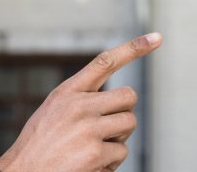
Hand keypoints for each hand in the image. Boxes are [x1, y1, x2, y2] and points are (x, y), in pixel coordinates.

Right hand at [0, 32, 162, 171]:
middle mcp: (78, 105)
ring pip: (128, 124)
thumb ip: (82, 100)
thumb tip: (122, 100)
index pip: (104, 62)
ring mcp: (88, 128)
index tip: (157, 37)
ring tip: (91, 149)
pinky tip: (89, 165)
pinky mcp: (95, 152)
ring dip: (117, 139)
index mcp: (67, 92)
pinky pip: (121, 152)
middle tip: (107, 128)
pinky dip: (109, 163)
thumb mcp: (54, 112)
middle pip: (128, 97)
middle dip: (124, 113)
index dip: (134, 48)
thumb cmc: (39, 147)